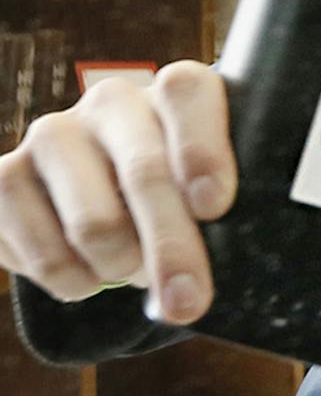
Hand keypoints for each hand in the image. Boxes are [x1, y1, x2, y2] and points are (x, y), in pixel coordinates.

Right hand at [0, 62, 234, 321]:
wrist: (107, 198)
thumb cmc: (182, 195)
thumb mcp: (215, 192)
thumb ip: (223, 210)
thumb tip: (218, 262)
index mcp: (176, 91)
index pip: (187, 95)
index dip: (201, 149)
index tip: (214, 207)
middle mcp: (112, 101)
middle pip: (145, 174)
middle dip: (172, 248)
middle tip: (188, 303)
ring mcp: (53, 135)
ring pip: (93, 224)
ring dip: (120, 268)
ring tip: (130, 270)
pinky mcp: (6, 177)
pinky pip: (42, 253)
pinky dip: (75, 281)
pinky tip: (88, 272)